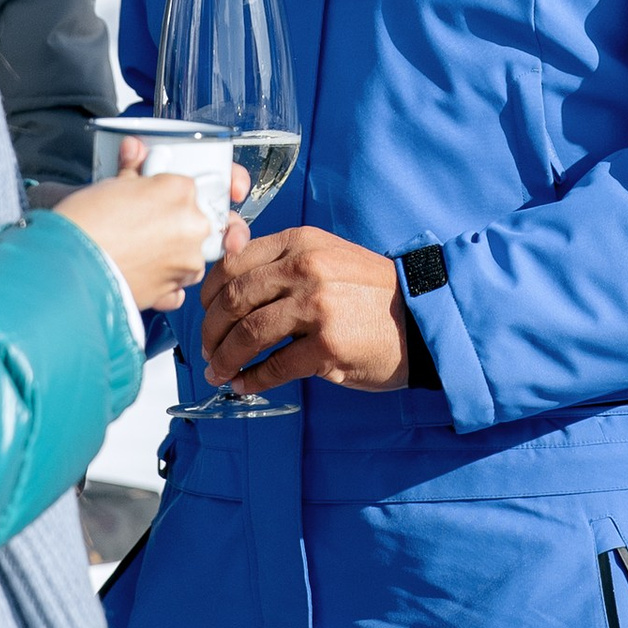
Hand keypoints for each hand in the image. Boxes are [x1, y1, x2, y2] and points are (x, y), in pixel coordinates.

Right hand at [58, 168, 215, 314]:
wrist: (68, 266)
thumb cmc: (87, 222)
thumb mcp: (111, 183)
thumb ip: (132, 168)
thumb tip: (134, 150)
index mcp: (181, 191)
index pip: (189, 186)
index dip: (169, 193)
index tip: (158, 200)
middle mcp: (193, 225)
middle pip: (196, 220)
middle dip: (175, 223)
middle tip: (145, 225)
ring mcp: (187, 261)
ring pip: (192, 253)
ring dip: (174, 252)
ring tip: (142, 250)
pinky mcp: (174, 290)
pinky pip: (180, 284)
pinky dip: (167, 282)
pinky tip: (145, 273)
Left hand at [198, 228, 408, 392]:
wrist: (422, 319)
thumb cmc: (371, 294)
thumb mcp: (328, 258)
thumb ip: (283, 265)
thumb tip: (228, 290)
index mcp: (301, 243)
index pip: (233, 263)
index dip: (209, 293)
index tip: (205, 313)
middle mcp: (306, 268)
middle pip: (234, 299)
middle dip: (211, 330)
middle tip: (208, 349)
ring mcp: (317, 306)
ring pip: (248, 334)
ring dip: (226, 358)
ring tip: (220, 371)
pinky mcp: (327, 345)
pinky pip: (274, 366)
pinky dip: (251, 380)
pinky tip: (244, 385)